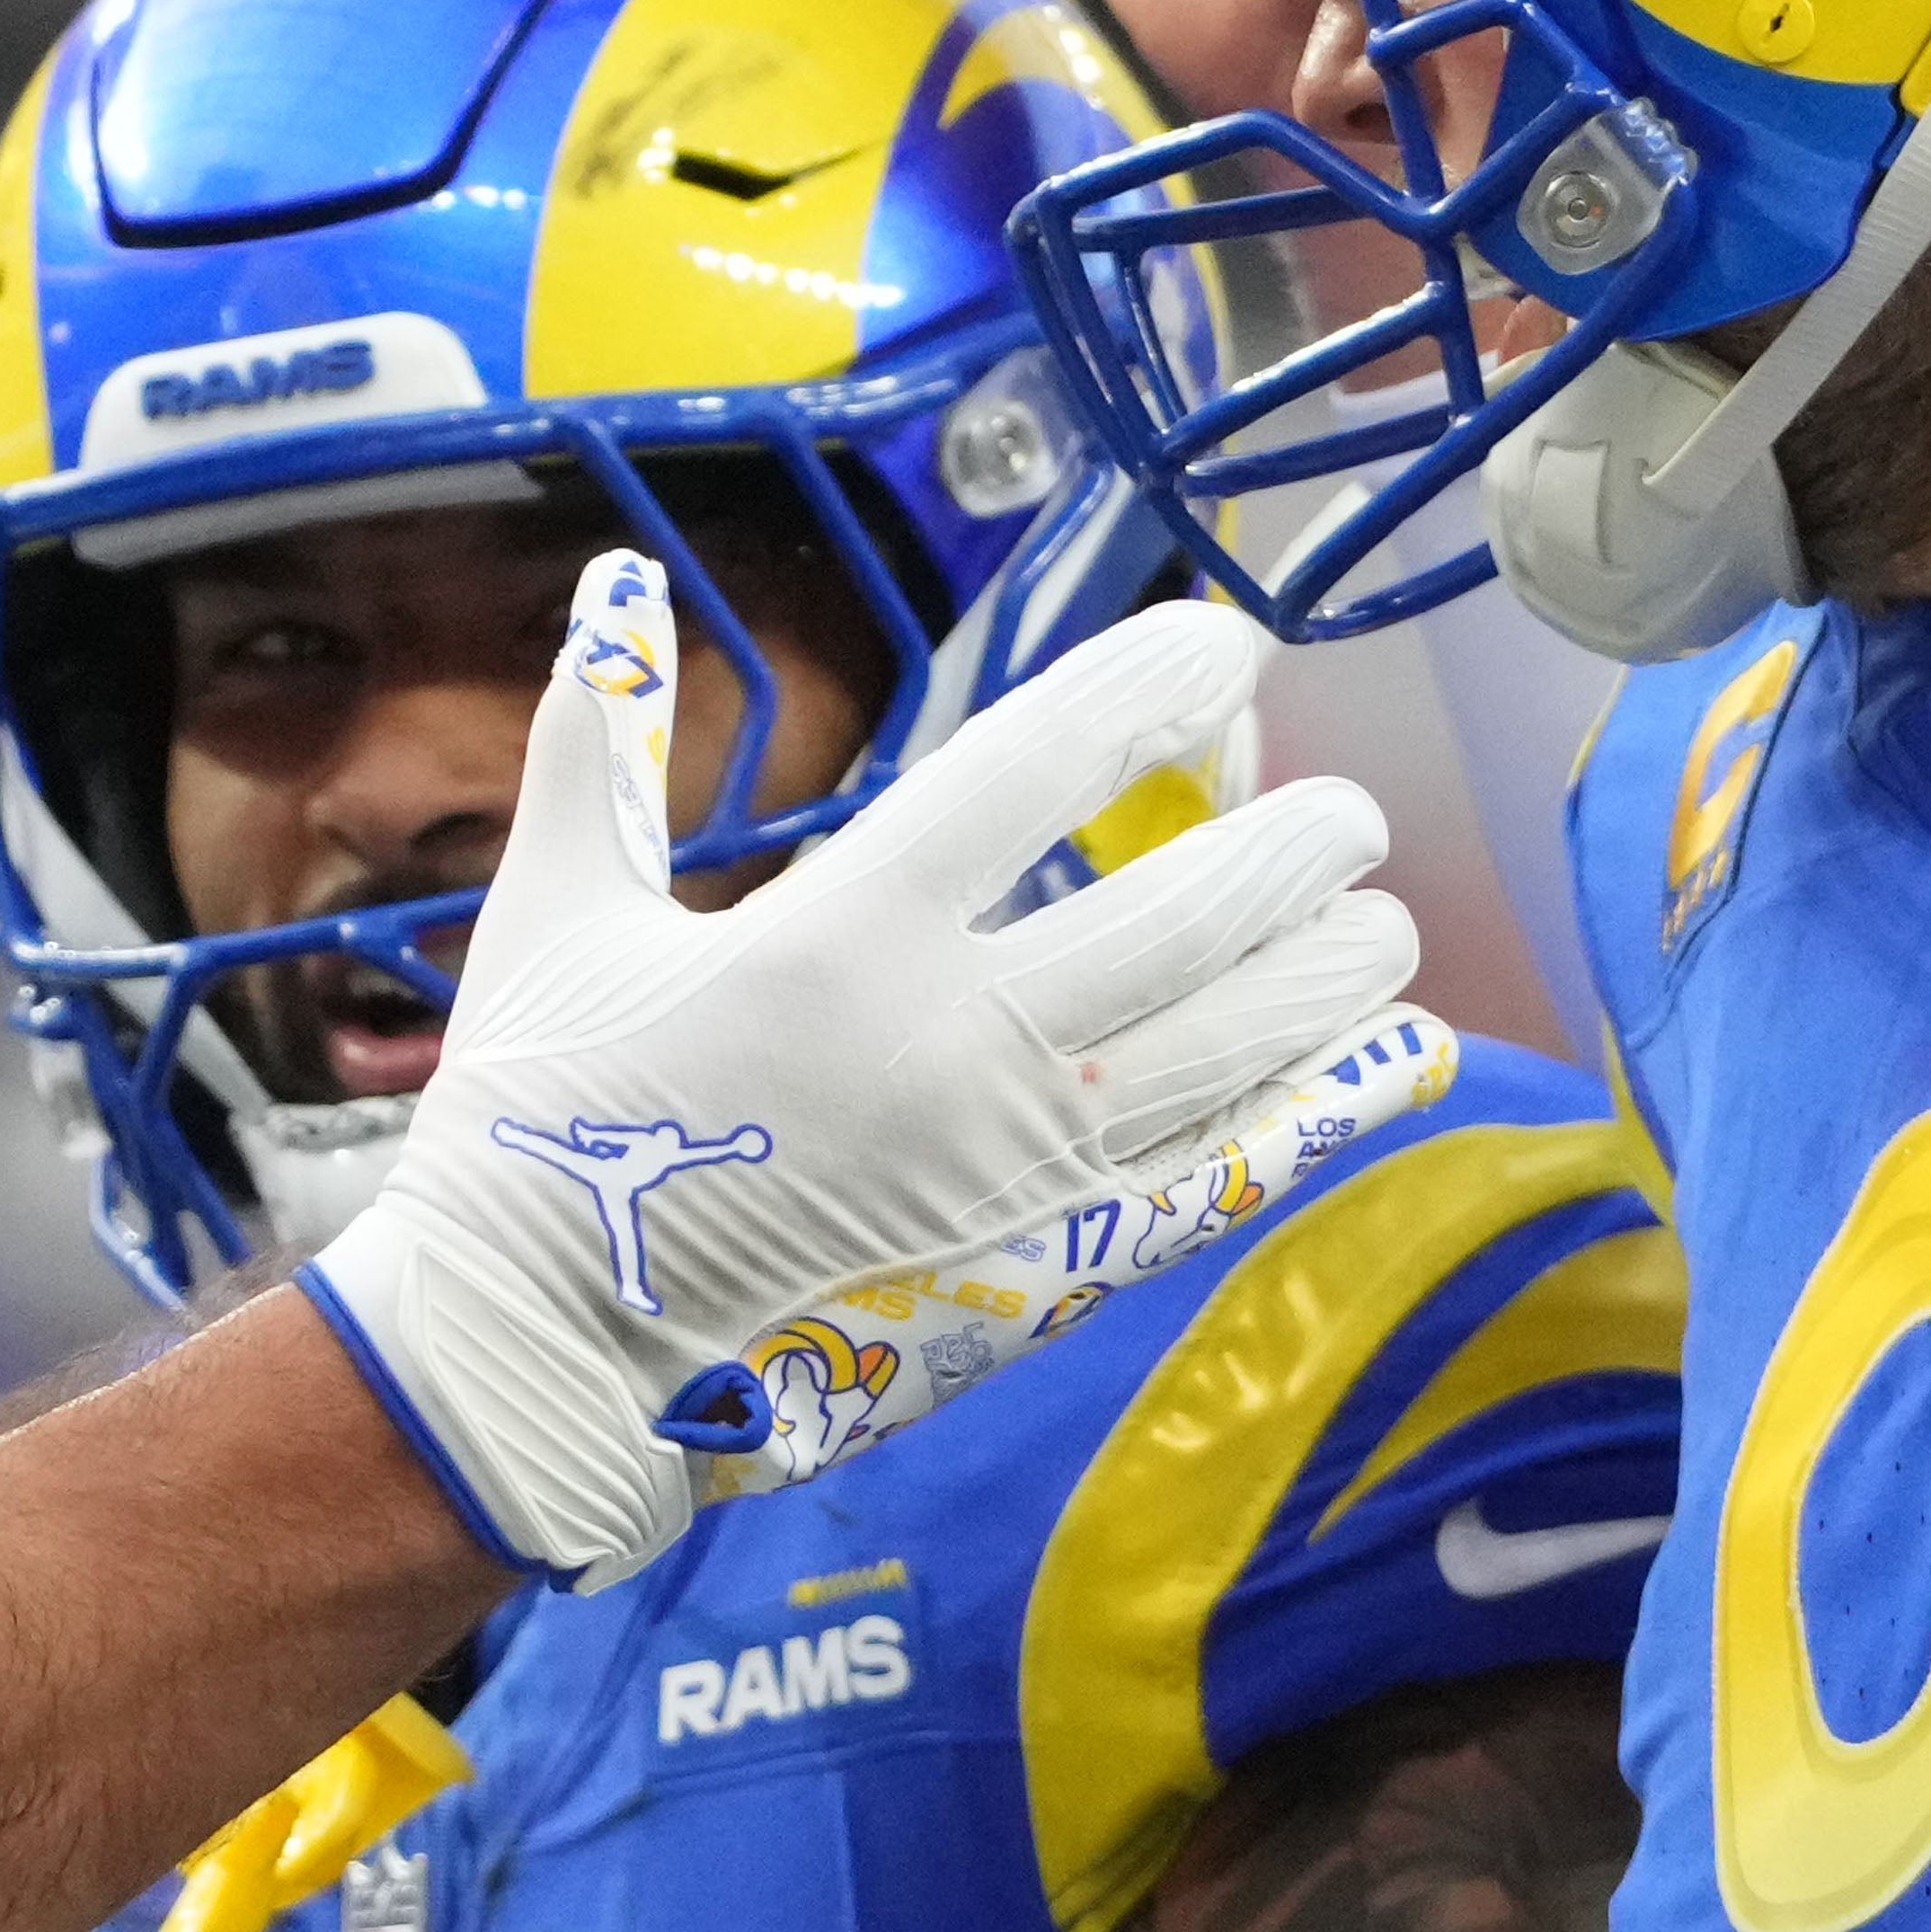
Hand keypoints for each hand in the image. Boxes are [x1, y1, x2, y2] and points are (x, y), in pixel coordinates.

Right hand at [299, 556, 1426, 1584]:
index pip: (1035, 768)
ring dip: (1326, 977)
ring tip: (1387, 919)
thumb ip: (600, 743)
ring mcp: (1008, 1167)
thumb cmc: (538, 1123)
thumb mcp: (553, 912)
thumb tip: (612, 576)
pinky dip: (1316, 1119)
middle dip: (1288, 850)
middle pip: (1180, 918)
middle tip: (1346, 813)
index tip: (1226, 644)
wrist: (541, 1356)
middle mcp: (950, 1043)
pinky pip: (1212, 1181)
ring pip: (1224, 1050)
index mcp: (838, 933)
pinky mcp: (1036, 1266)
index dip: (1149, 690)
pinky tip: (1392, 1067)